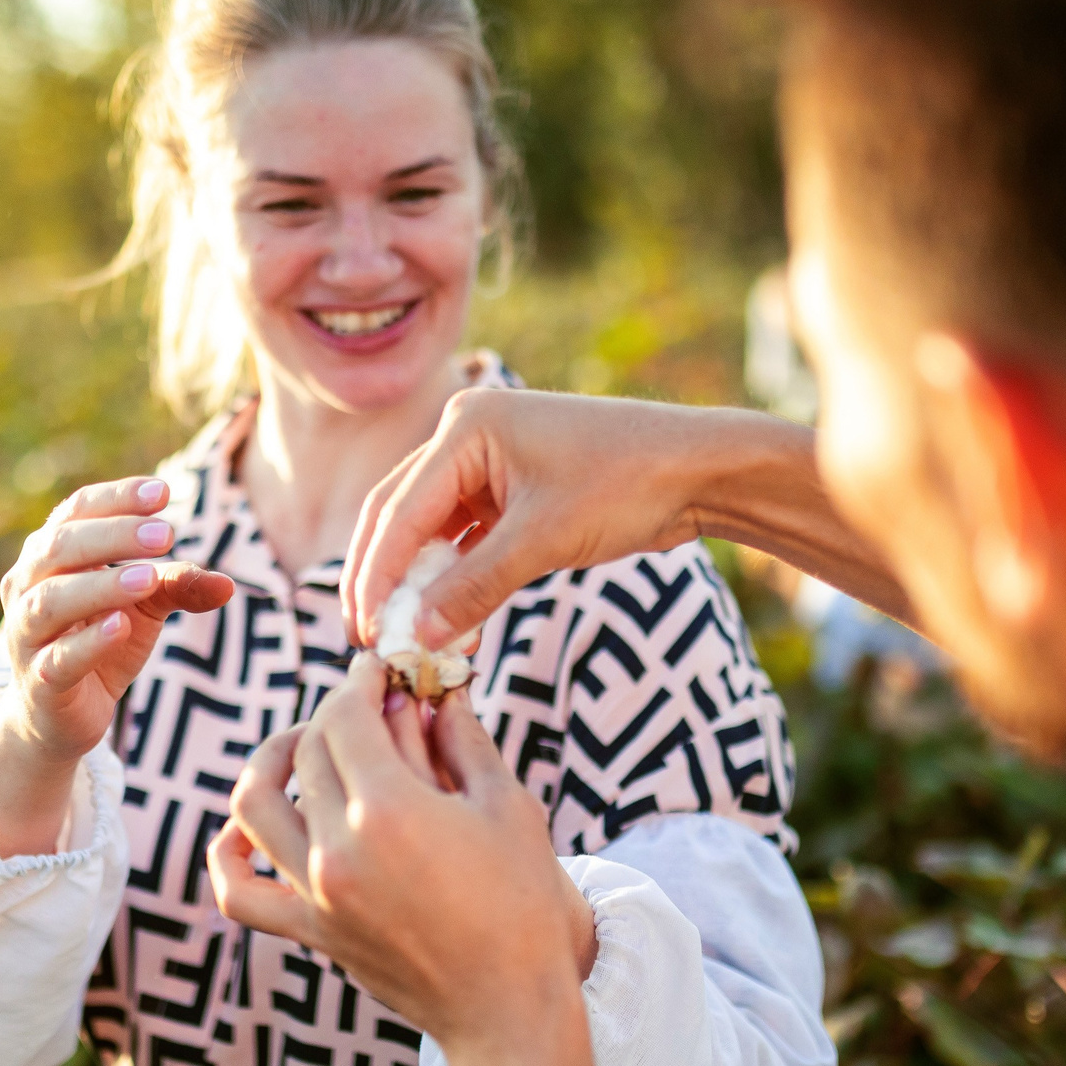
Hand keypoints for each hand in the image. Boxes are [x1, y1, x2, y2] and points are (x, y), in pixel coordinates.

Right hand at [0, 477, 233, 853]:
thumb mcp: (144, 609)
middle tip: (166, 533)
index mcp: (50, 555)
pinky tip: (121, 625)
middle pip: (61, 547)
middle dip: (114, 536)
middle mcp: (27, 587)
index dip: (117, 498)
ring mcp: (27, 635)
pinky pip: (59, 658)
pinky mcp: (40, 682)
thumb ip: (176, 587)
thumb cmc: (99, 643)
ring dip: (101, 585)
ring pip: (52, 600)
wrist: (58, 718)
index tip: (164, 492)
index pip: (76, 511)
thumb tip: (228, 585)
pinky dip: (89, 641)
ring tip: (148, 577)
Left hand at [208, 657, 594, 1054]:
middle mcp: (338, 850)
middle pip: (307, 751)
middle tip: (369, 705)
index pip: (345, 716)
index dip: (359, 681)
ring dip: (273, 761)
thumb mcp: (507, 807)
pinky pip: (239, 891)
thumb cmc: (522, 906)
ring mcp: (316, 894)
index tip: (378, 671)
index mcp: (390, 811)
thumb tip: (438, 690)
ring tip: (306, 748)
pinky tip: (246, 828)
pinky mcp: (310, 932)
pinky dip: (228, 852)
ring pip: (255, 805)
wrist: (507, 1008)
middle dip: (336, 713)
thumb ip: (464, 739)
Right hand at [340, 388, 706, 650]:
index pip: (398, 510)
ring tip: (403, 637)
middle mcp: (467, 436)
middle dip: (382, 577)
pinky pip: (466, 538)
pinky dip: (455, 578)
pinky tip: (449, 622)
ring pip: (431, 530)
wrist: (700, 471)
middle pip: (400, 514)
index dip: (376, 575)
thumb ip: (473, 588)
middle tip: (366, 637)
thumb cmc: (627, 484)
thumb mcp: (543, 540)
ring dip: (417, 582)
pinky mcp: (512, 491)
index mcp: (466, 427)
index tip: (365, 631)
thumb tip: (417, 636)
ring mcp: (489, 463)